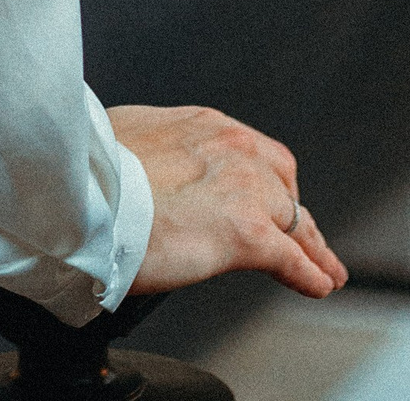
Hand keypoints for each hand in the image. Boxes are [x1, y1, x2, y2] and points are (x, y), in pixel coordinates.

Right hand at [108, 104, 346, 298]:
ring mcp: (245, 190)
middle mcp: (232, 149)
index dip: (265, 181)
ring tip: (326, 268)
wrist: (83, 192)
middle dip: (293, 211)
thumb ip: (151, 151)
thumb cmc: (90, 169)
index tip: (267, 196)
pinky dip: (310, 274)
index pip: (250, 153)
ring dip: (313, 246)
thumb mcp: (127, 138)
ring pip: (295, 220)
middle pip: (282, 184)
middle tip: (302, 235)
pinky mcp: (248, 234)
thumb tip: (140, 168)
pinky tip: (318, 284)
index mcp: (202, 126)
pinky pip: (292, 258)